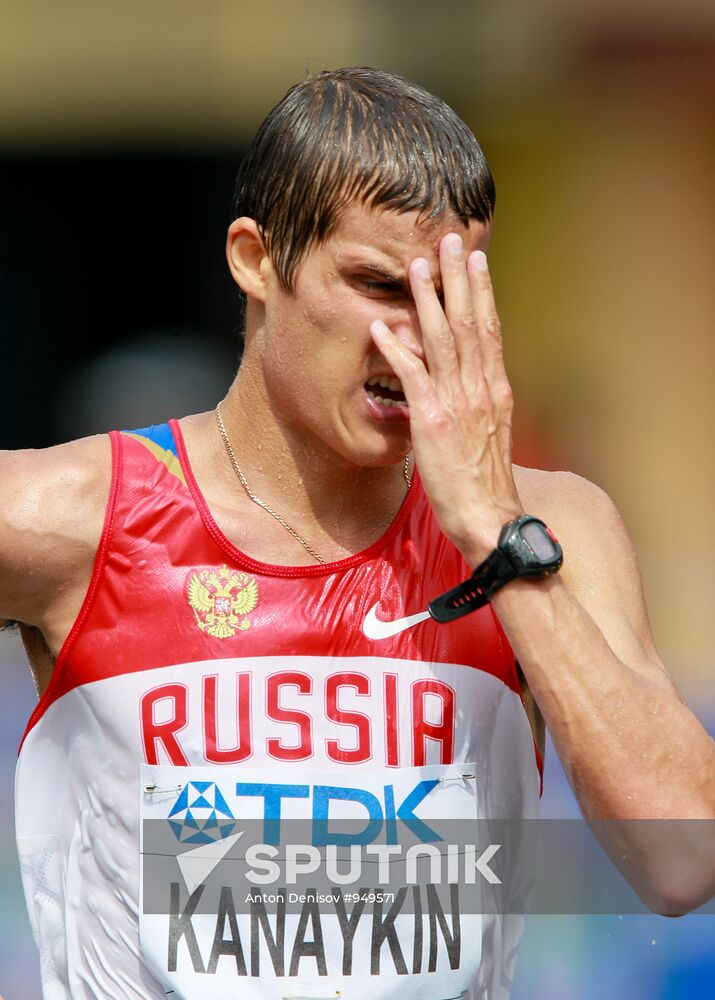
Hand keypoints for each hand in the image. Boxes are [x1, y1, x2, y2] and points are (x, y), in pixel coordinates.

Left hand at [370, 234, 522, 565]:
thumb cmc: (484, 485)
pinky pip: (413, 376)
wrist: (489, 519)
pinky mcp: (433, 421)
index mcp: (495, 390)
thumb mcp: (489, 436)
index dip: (481, 292)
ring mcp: (457, 403)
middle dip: (459, 278)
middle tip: (451, 239)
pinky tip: (381, 325)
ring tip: (418, 264)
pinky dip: (397, 347)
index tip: (476, 259)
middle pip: (469, 322)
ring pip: (442, 339)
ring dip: (428, 299)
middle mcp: (480, 389)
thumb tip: (466, 384)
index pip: (489, 330)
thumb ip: (477, 405)